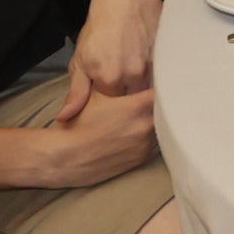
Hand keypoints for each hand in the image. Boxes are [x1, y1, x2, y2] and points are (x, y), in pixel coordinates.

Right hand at [34, 87, 157, 187]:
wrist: (65, 157)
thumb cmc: (78, 124)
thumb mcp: (96, 95)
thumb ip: (120, 85)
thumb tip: (139, 74)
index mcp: (136, 107)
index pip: (166, 92)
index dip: (168, 86)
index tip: (168, 82)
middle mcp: (145, 127)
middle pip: (169, 111)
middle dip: (165, 104)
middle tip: (165, 97)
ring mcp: (145, 145)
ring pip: (164, 129)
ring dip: (160, 122)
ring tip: (151, 116)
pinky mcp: (141, 160)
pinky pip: (156, 145)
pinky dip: (154, 136)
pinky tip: (144, 131)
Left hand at [59, 0, 163, 120]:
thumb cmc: (100, 28)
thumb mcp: (80, 59)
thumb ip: (76, 92)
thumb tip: (64, 117)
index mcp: (107, 80)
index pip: (111, 109)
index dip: (108, 103)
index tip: (106, 92)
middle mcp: (131, 76)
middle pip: (132, 102)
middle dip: (127, 96)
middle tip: (120, 79)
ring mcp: (151, 66)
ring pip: (148, 90)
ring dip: (142, 87)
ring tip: (133, 69)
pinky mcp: (165, 56)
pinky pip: (160, 76)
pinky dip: (154, 75)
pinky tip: (145, 62)